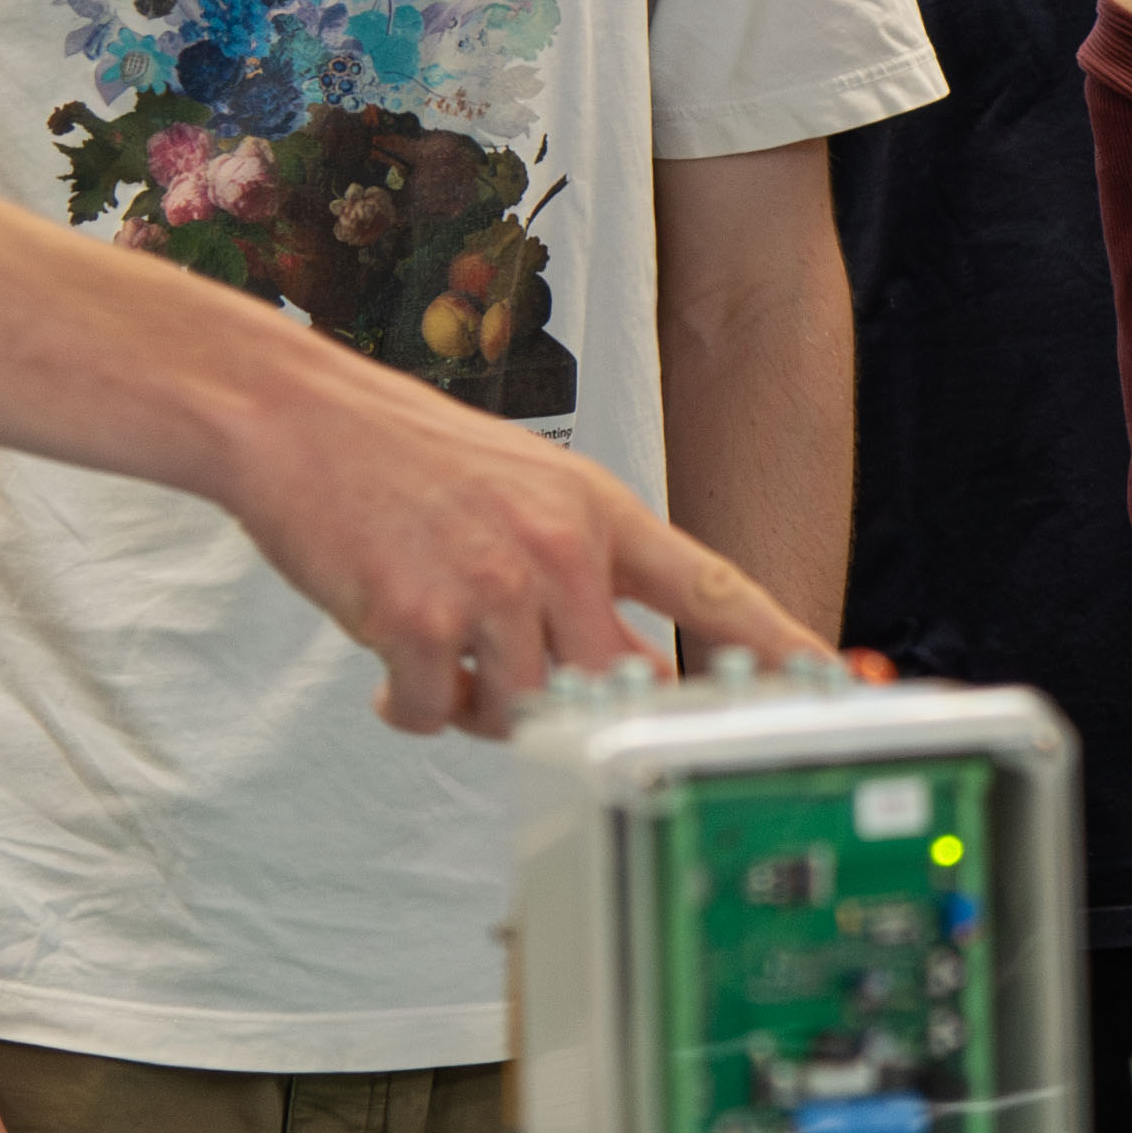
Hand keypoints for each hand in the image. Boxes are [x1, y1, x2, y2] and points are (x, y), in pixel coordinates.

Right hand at [223, 347, 822, 735]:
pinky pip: (437, 713)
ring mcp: (492, 586)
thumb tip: (622, 666)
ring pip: (522, 710)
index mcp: (597, 511)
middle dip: (574, 701)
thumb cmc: (404, 455)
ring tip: (438, 647)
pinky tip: (388, 662)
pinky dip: (411, 705)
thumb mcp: (526, 487)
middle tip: (516, 674)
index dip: (781, 645)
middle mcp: (559, 549)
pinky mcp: (418, 620)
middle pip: (616, 682)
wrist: (294, 419)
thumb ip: (584, 566)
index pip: (715, 588)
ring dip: (478, 705)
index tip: (837, 684)